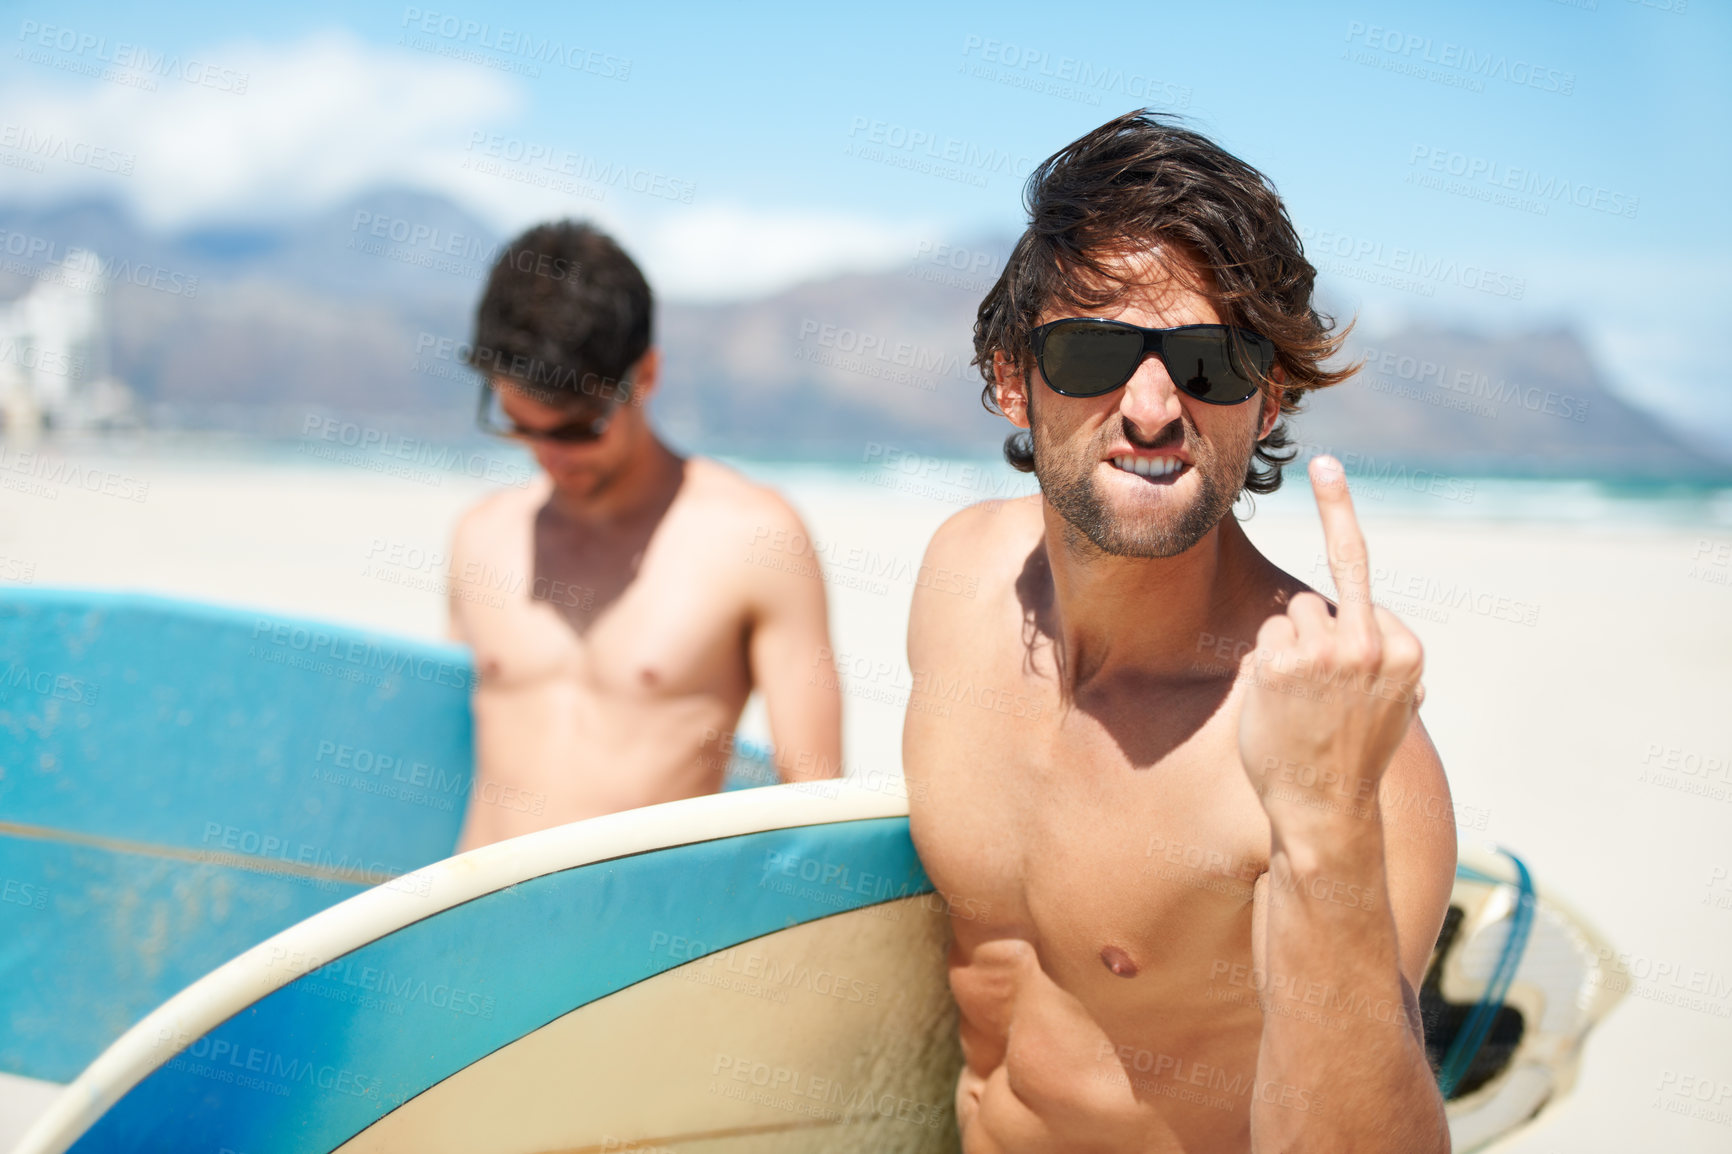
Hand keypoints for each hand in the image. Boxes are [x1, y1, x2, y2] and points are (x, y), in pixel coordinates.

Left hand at [1237, 457, 1424, 838]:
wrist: (1326, 808)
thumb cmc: (1353, 751)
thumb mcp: (1393, 696)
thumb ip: (1384, 648)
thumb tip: (1368, 611)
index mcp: (1405, 649)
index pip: (1358, 582)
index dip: (1338, 525)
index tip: (1325, 465)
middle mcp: (1370, 643)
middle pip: (1321, 598)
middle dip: (1314, 619)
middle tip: (1322, 554)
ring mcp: (1325, 652)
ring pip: (1290, 616)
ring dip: (1287, 650)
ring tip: (1303, 703)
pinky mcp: (1282, 664)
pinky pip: (1265, 638)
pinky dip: (1264, 665)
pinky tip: (1280, 705)